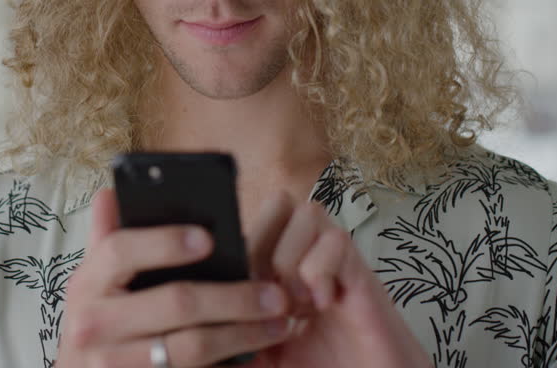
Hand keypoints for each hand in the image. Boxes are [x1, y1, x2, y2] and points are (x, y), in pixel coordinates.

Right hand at [57, 189, 292, 366]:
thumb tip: (111, 192)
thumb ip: (107, 238)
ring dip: (242, 334)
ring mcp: (113, 364)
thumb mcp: (95, 282)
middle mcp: (93, 324)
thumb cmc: (99, 321)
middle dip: (233, 297)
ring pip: (191, 348)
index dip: (165, 242)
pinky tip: (255, 354)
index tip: (208, 237)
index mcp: (86, 283)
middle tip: (275, 293)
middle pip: (174, 303)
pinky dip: (229, 365)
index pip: (121, 251)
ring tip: (279, 323)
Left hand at [245, 193, 431, 367]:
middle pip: (277, 204)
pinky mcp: (363, 274)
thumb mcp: (263, 357)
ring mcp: (336, 261)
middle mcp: (307, 256)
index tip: (230, 291)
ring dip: (290, 257)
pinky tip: (320, 306)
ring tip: (293, 305)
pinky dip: (320, 271)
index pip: (248, 224)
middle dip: (262, 241)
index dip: (234, 247)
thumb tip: (193, 328)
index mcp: (277, 269)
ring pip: (306, 212)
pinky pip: (338, 241)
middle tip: (261, 293)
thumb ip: (234, 337)